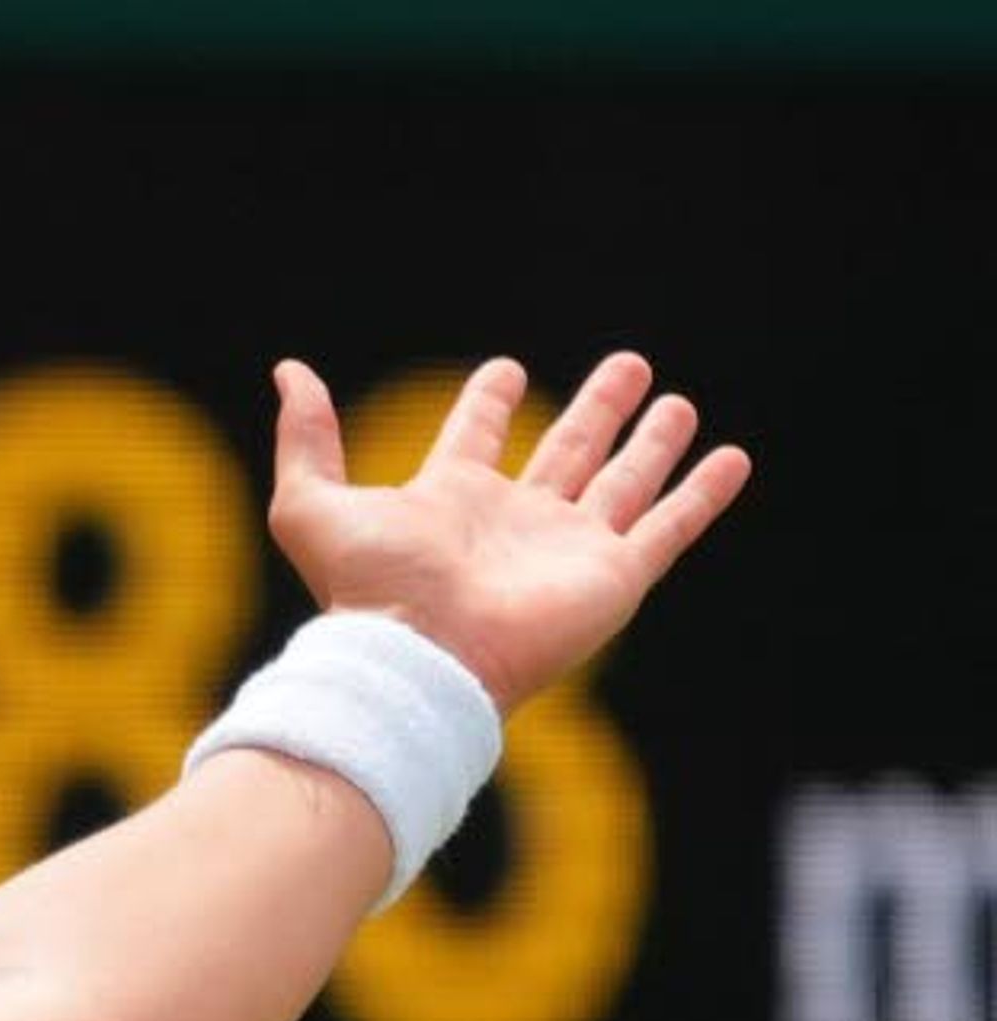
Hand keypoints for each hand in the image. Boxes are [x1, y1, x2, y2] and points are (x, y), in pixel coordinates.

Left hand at [266, 351, 751, 709]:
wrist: (420, 655)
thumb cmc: (366, 589)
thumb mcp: (312, 504)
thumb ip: (305, 438)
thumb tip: (289, 371)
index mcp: (449, 502)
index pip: (476, 438)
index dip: (488, 402)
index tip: (503, 371)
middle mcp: (513, 524)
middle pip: (566, 451)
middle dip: (596, 409)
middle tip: (628, 366)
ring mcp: (567, 549)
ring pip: (622, 482)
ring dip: (651, 442)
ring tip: (675, 400)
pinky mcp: (614, 576)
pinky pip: (669, 526)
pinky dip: (703, 493)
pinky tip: (732, 457)